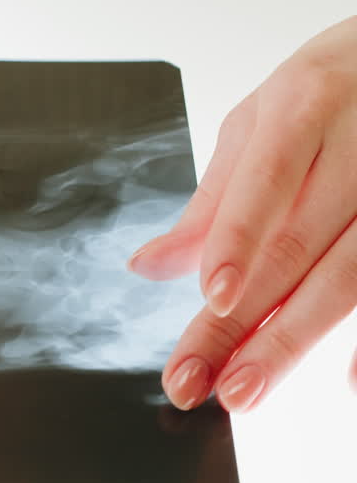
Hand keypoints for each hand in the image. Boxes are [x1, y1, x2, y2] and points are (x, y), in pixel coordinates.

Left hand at [129, 15, 356, 411]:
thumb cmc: (328, 92)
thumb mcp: (260, 124)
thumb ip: (211, 202)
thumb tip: (145, 266)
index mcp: (305, 104)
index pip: (268, 180)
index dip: (239, 240)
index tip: (212, 297)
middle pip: (302, 244)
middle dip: (249, 322)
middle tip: (205, 383)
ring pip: (354, 273)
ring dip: (295, 342)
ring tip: (244, 390)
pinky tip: (348, 384)